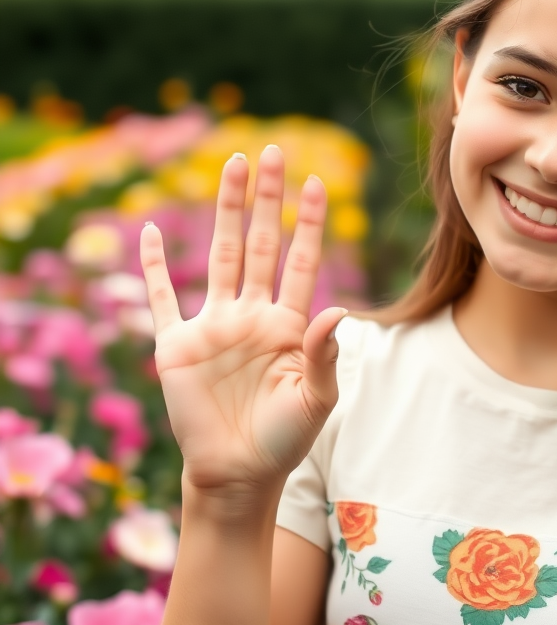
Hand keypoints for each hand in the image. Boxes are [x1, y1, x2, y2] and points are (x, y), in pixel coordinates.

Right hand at [140, 145, 346, 497]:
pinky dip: (154, 266)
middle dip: (268, 199)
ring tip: (232, 166)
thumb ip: (324, 356)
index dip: (309, 223)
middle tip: (273, 152)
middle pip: (262, 243)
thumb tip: (338, 312)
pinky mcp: (178, 344)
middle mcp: (253, 314)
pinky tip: (151, 232)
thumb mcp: (315, 400)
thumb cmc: (284, 439)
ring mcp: (215, 325)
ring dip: (226, 211)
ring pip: (221, 254)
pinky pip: (164, 297)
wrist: (238, 473)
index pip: (302, 261)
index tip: (318, 183)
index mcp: (290, 324)